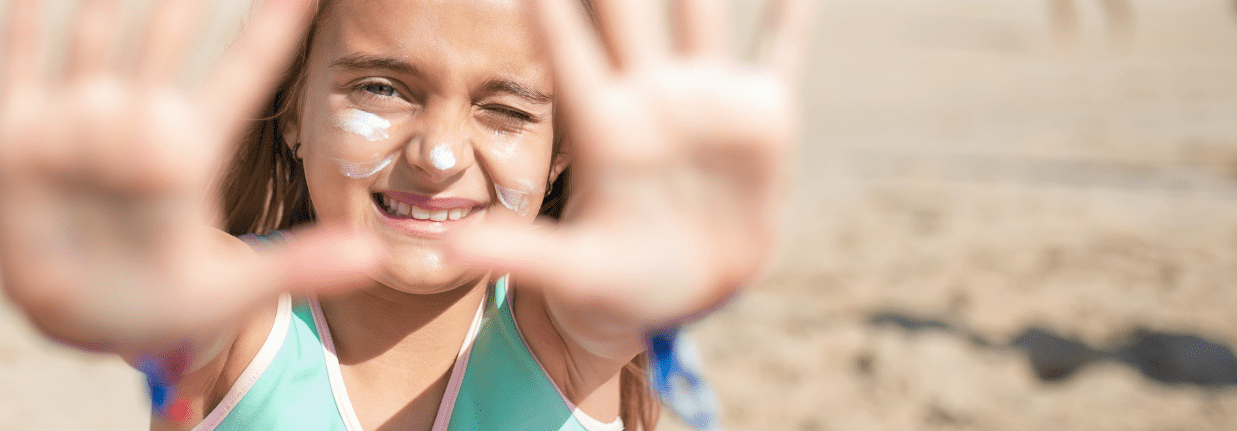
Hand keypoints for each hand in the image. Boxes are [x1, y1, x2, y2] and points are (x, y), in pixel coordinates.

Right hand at [0, 0, 376, 353]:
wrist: (77, 325)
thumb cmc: (163, 305)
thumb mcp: (234, 290)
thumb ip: (299, 266)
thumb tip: (371, 259)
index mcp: (193, 146)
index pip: (248, 67)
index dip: (276, 18)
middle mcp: (138, 118)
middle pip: (171, 31)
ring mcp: (79, 120)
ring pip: (100, 31)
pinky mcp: (19, 134)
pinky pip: (19, 60)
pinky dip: (21, 19)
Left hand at [453, 0, 810, 354]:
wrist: (680, 292)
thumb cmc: (612, 281)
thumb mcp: (568, 273)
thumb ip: (515, 253)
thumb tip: (445, 251)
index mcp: (602, 127)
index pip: (567, 50)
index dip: (551, 7)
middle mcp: (650, 97)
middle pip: (627, 13)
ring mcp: (705, 100)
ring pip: (699, 15)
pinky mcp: (759, 118)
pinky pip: (780, 53)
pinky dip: (791, 16)